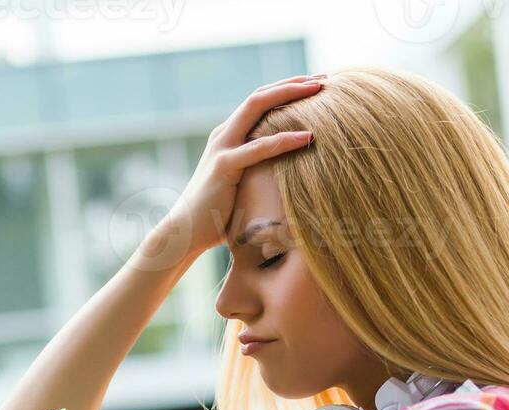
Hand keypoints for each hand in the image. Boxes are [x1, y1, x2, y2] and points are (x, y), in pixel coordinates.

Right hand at [146, 74, 323, 262]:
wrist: (184, 232)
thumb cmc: (216, 215)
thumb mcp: (243, 186)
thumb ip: (260, 173)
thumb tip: (291, 180)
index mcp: (228, 135)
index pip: (259, 101)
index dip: (287, 89)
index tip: (315, 84)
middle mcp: (224, 134)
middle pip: (260, 95)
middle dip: (293, 83)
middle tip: (324, 78)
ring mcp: (222, 147)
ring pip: (257, 108)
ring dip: (290, 96)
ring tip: (320, 90)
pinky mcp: (224, 166)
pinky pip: (259, 148)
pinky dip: (285, 140)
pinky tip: (309, 136)